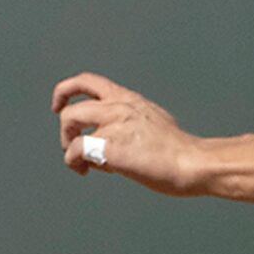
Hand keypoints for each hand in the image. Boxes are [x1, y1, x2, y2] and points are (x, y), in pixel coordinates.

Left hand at [52, 72, 207, 194]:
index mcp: (129, 99)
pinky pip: (75, 151)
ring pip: (69, 124)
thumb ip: (134, 121)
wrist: (194, 163)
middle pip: (71, 108)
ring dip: (67, 144)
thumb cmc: (181, 151)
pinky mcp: (109, 146)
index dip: (65, 91)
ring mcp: (113, 125)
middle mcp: (118, 107)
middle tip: (70, 144)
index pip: (87, 82)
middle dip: (64, 128)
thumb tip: (121, 138)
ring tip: (80, 162)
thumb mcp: (156, 121)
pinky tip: (86, 171)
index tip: (59, 107)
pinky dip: (74, 163)